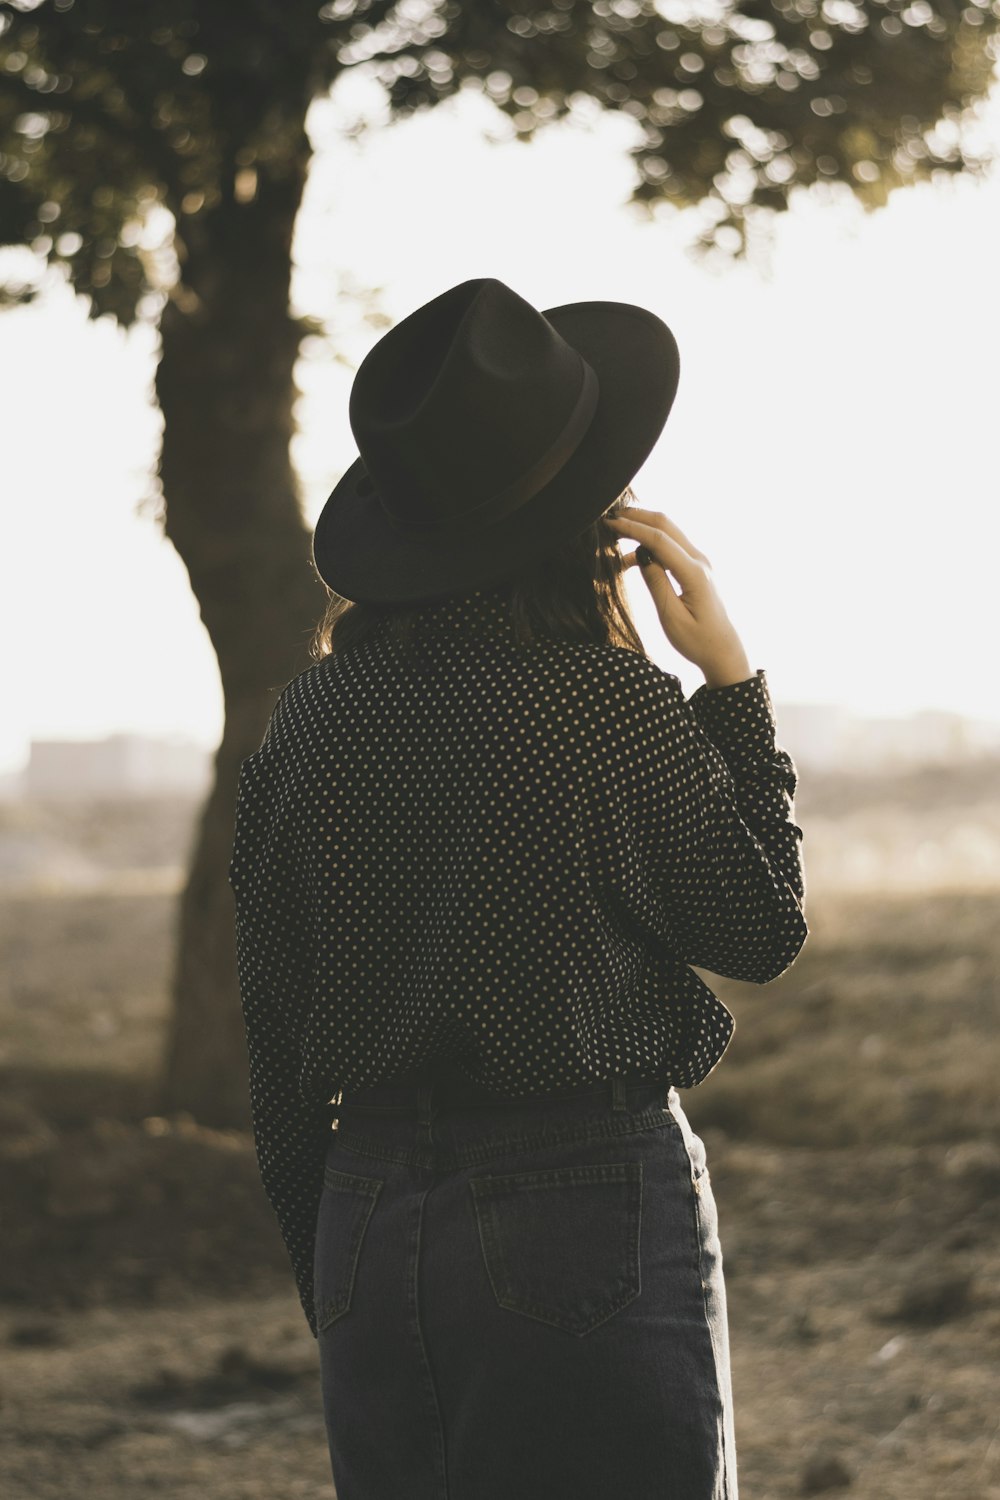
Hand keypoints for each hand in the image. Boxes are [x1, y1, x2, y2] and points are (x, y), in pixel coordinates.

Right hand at [605, 505, 752, 686]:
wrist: (723, 651)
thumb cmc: (698, 641)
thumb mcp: (671, 618)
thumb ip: (656, 583)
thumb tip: (641, 554)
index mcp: (694, 574)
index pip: (660, 540)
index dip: (632, 528)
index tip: (609, 523)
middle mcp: (700, 561)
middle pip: (666, 525)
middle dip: (637, 517)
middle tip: (609, 517)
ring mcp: (700, 562)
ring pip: (668, 532)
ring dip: (643, 527)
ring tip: (615, 534)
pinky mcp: (696, 568)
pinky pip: (671, 547)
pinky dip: (650, 544)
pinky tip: (630, 558)